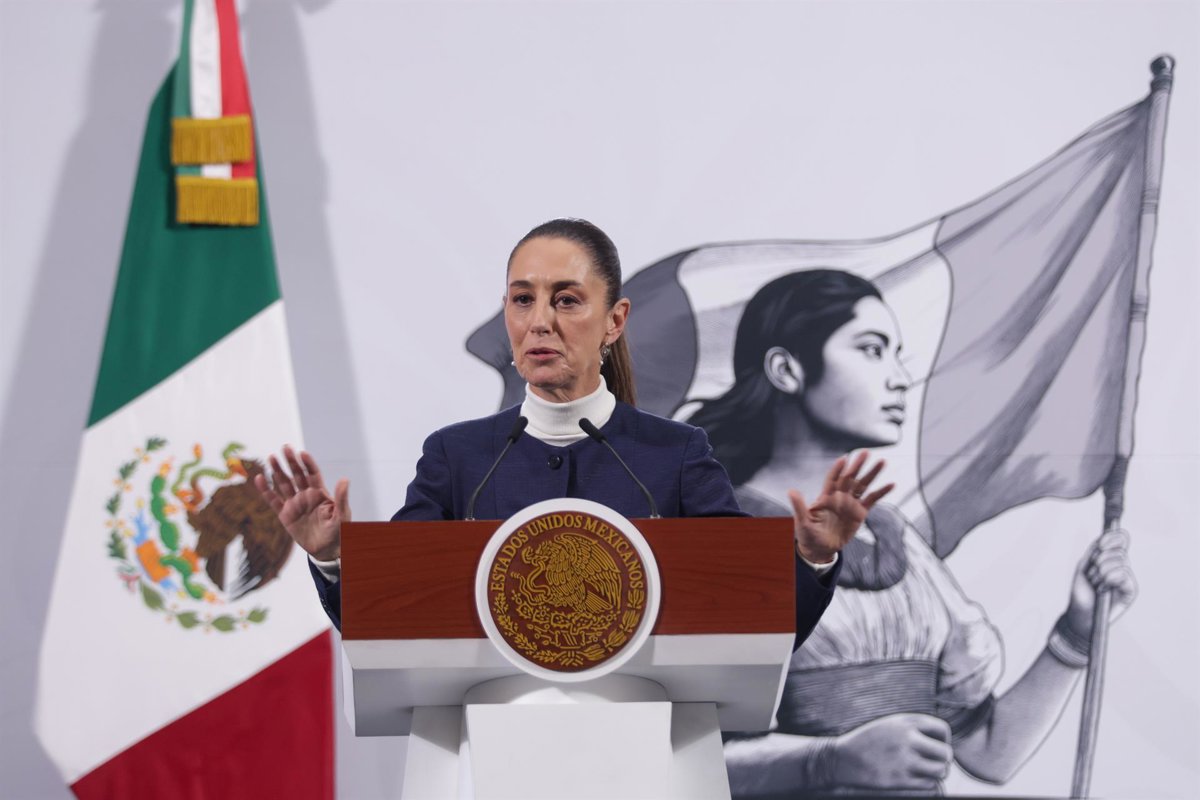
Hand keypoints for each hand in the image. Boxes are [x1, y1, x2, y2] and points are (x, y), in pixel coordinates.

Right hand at [254, 445, 349, 561]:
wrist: (327, 550)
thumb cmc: (339, 531)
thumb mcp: (342, 514)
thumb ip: (341, 497)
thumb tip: (344, 479)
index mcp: (320, 493)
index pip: (313, 474)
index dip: (307, 463)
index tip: (302, 453)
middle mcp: (306, 495)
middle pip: (297, 475)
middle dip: (291, 461)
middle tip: (285, 447)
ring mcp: (295, 504)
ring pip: (284, 484)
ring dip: (277, 471)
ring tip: (271, 457)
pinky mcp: (285, 515)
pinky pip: (274, 500)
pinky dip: (266, 490)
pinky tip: (260, 478)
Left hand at [789, 451, 892, 563]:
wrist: (819, 549)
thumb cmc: (808, 534)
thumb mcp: (802, 521)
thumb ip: (799, 506)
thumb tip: (791, 491)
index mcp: (825, 496)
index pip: (833, 479)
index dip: (838, 469)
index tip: (844, 459)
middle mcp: (839, 497)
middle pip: (850, 477)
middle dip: (857, 465)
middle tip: (865, 452)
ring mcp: (850, 504)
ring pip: (863, 485)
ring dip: (872, 474)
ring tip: (882, 462)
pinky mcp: (860, 513)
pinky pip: (872, 500)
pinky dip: (881, 492)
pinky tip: (890, 484)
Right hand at [832, 713, 951, 789]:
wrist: (842, 758)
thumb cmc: (868, 741)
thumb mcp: (890, 724)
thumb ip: (914, 728)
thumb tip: (942, 742)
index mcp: (906, 722)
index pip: (943, 730)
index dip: (943, 740)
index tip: (935, 746)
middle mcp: (908, 739)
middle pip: (946, 753)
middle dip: (943, 760)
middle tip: (934, 763)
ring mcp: (905, 760)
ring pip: (940, 771)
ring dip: (937, 773)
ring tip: (926, 772)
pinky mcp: (900, 780)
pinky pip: (929, 785)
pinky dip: (927, 783)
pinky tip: (916, 779)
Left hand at [1064, 527, 1136, 639]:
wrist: (1081, 614)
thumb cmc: (1081, 592)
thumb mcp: (1083, 566)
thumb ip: (1095, 550)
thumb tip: (1106, 535)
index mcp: (1110, 558)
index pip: (1120, 540)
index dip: (1112, 538)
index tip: (1100, 544)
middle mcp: (1121, 566)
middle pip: (1118, 550)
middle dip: (1099, 561)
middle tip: (1092, 575)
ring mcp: (1127, 578)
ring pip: (1120, 560)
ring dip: (1101, 572)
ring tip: (1096, 584)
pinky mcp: (1131, 589)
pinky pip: (1124, 573)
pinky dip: (1109, 579)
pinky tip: (1103, 590)